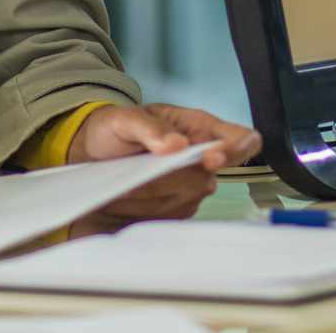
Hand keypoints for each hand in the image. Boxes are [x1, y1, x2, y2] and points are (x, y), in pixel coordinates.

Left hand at [70, 103, 262, 222]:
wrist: (93, 154)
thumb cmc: (114, 129)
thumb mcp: (125, 118)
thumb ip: (150, 127)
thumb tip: (177, 144)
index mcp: (199, 127)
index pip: (242, 140)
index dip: (234, 152)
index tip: (209, 160)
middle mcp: (201, 158)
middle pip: (210, 179)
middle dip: (173, 179)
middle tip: (140, 169)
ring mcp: (190, 185)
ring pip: (189, 200)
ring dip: (155, 194)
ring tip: (129, 179)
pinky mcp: (176, 208)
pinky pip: (174, 216)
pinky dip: (149, 209)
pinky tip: (131, 196)